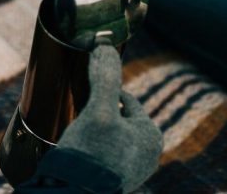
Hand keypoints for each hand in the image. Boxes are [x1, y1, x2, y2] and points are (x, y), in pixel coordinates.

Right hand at [57, 42, 161, 191]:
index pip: (126, 100)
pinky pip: (104, 153)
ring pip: (110, 135)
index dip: (104, 90)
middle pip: (117, 118)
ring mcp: (132, 170)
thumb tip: (105, 46)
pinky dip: (91, 147)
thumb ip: (105, 78)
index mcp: (151, 135)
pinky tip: (76, 147)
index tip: (85, 86)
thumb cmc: (92, 155)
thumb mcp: (99, 111)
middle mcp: (147, 154)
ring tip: (75, 127)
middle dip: (99, 111)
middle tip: (77, 107)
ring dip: (94, 129)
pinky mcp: (115, 181)